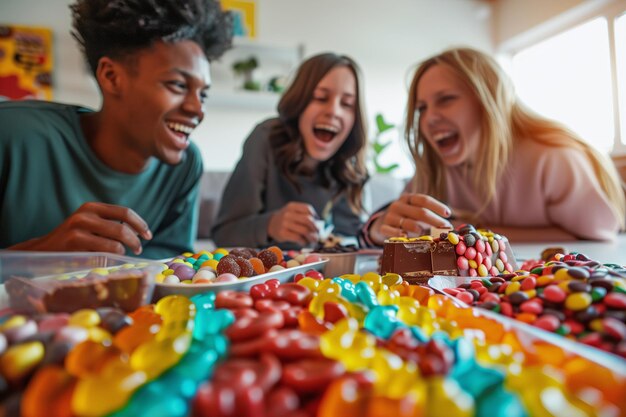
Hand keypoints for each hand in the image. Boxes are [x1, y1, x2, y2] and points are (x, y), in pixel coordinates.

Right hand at [10, 202, 151, 254]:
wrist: (42, 251)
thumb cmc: (73, 239)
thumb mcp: (89, 224)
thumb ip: (110, 223)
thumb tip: (140, 231)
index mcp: (91, 207)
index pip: (125, 212)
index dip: (140, 224)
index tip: (148, 235)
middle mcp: (85, 215)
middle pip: (123, 229)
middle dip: (135, 241)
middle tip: (139, 249)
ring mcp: (78, 230)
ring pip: (115, 243)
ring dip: (124, 252)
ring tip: (123, 255)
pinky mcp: (74, 245)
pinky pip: (104, 254)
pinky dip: (112, 259)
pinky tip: (109, 260)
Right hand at [267, 202, 318, 245]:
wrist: (270, 225)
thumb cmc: (287, 219)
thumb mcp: (293, 212)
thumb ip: (304, 216)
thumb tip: (319, 226)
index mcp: (292, 206)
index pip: (308, 208)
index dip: (315, 216)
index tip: (318, 222)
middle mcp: (288, 213)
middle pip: (308, 220)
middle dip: (315, 227)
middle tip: (318, 233)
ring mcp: (284, 223)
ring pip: (304, 230)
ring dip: (312, 236)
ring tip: (314, 240)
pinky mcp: (282, 233)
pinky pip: (298, 238)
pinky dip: (304, 241)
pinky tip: (304, 242)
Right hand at [370, 193, 451, 244]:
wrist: (382, 222)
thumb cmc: (405, 217)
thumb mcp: (414, 212)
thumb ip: (428, 216)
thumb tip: (448, 226)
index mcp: (407, 198)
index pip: (424, 200)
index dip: (437, 206)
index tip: (448, 214)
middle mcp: (398, 205)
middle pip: (420, 212)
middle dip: (435, 220)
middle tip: (445, 227)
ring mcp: (389, 216)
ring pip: (408, 223)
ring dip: (420, 230)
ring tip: (427, 236)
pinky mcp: (382, 227)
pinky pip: (392, 232)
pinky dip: (400, 235)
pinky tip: (406, 237)